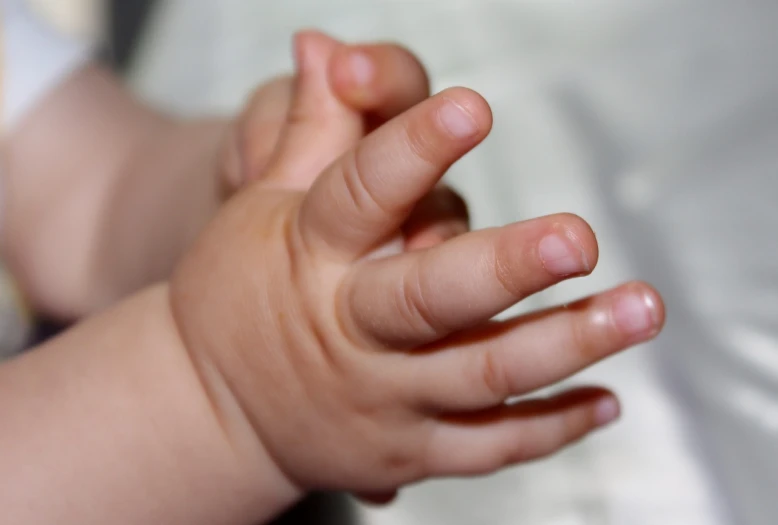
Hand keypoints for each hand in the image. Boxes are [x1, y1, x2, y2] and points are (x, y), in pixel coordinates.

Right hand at [171, 68, 663, 501]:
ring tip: (638, 310)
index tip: (470, 108)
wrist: (209, 409)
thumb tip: (322, 45)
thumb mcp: (261, 205)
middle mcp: (349, 331)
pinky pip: (487, 447)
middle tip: (579, 238)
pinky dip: (550, 428)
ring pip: (481, 375)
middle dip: (507, 267)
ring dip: (566, 344)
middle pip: (432, 298)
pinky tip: (605, 400)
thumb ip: (311, 130)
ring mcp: (383, 399)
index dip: (413, 149)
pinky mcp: (407, 452)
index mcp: (309, 256)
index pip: (361, 194)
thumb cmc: (239, 295)